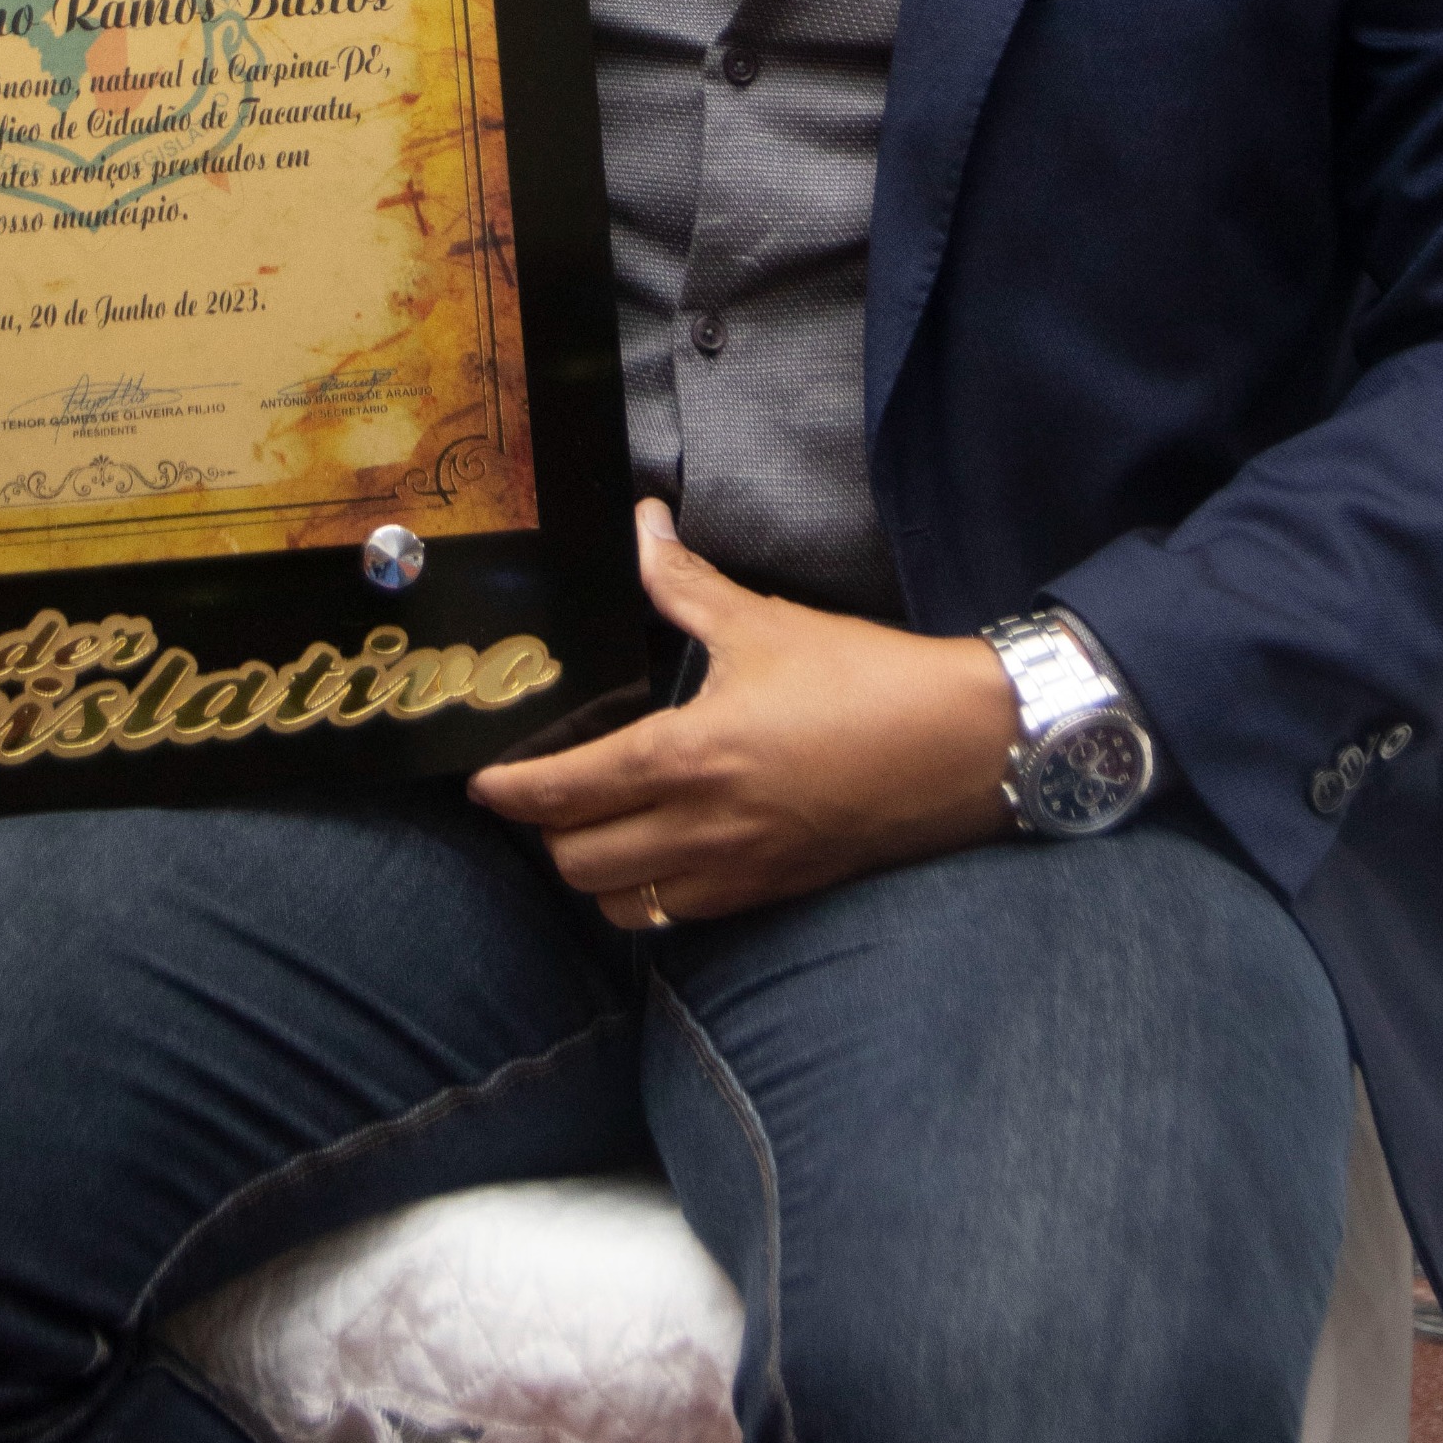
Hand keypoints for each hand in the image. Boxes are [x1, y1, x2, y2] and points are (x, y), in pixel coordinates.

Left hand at [468, 502, 1019, 926]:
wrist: (959, 748)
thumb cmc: (862, 679)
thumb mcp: (766, 621)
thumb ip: (685, 583)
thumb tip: (643, 526)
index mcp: (689, 756)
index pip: (567, 792)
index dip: (511, 793)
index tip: (483, 784)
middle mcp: (702, 828)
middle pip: (578, 862)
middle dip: (547, 833)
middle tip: (544, 794)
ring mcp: (737, 873)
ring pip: (623, 905)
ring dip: (595, 873)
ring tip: (595, 828)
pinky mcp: (772, 893)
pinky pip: (680, 916)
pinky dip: (649, 895)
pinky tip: (658, 853)